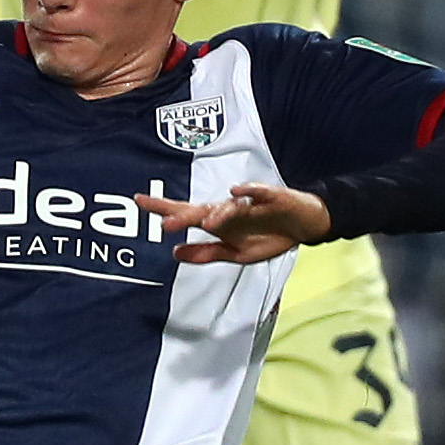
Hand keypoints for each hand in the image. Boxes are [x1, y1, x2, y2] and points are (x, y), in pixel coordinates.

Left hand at [135, 183, 330, 263]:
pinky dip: (249, 190)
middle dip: (184, 215)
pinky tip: (237, 190)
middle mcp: (229, 209)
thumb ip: (205, 253)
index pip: (186, 213)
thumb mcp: (235, 253)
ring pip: (229, 206)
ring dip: (217, 212)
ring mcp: (250, 202)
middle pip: (203, 209)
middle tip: (166, 222)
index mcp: (218, 221)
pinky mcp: (272, 197)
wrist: (304, 227)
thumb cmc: (267, 236)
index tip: (140, 200)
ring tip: (205, 222)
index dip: (164, 208)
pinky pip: (259, 192)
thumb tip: (174, 253)